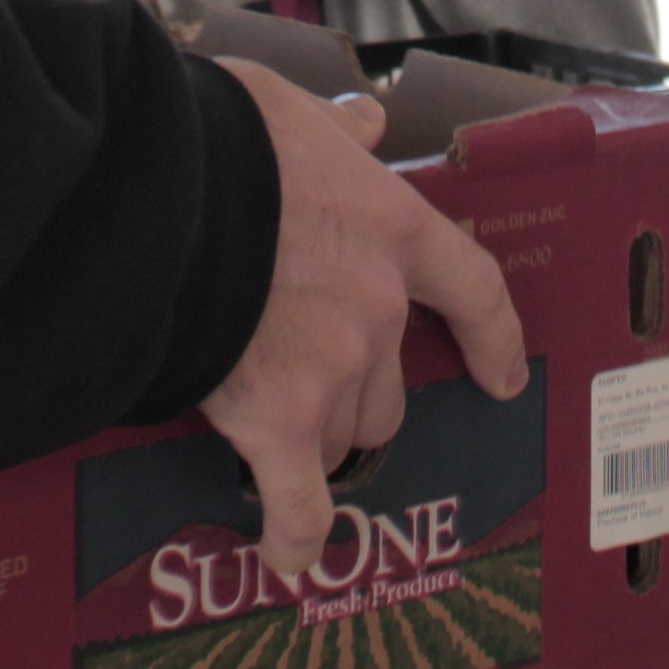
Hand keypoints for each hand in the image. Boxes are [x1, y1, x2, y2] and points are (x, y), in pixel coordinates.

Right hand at [194, 58, 531, 581]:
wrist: (165, 190)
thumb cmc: (222, 137)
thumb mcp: (290, 112)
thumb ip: (335, 131)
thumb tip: (367, 122)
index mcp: (392, 229)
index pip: (472, 290)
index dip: (493, 337)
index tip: (503, 373)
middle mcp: (378, 308)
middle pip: (390, 386)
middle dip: (356, 394)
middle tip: (305, 385)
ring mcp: (333, 370)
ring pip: (343, 433)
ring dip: (314, 436)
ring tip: (264, 430)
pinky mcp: (276, 420)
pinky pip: (299, 501)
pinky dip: (296, 535)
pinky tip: (288, 557)